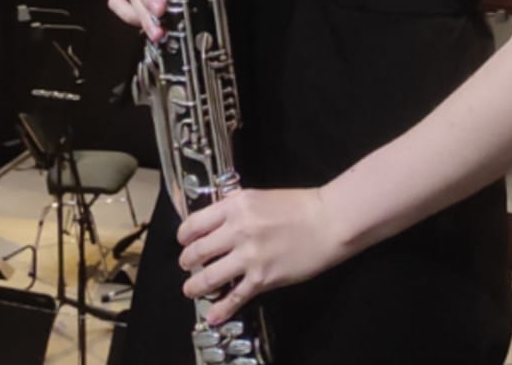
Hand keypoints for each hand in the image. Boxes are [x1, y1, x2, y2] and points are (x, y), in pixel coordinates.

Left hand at [177, 187, 344, 326]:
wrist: (327, 222)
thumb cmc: (298, 206)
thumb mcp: (259, 197)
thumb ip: (235, 208)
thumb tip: (214, 222)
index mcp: (236, 205)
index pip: (195, 224)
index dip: (184, 236)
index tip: (184, 242)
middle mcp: (238, 229)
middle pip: (197, 252)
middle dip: (187, 262)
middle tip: (187, 266)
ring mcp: (249, 256)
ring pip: (209, 277)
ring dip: (195, 286)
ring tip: (191, 289)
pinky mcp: (262, 278)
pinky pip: (234, 297)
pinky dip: (220, 309)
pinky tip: (213, 315)